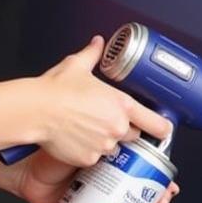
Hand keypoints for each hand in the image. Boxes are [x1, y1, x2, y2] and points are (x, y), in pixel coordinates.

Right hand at [36, 35, 172, 166]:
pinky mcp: (89, 158)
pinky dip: (88, 152)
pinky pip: (94, 158)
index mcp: (122, 105)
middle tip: (104, 121)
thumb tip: (97, 43)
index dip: (162, 127)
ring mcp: (104, 145)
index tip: (165, 129)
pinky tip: (76, 139)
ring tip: (86, 129)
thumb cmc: (55, 90)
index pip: (155, 123)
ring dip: (105, 141)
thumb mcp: (77, 66)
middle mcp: (117, 127)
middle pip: (133, 135)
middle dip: (123, 130)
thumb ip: (92, 55)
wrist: (36, 111)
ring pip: (113, 147)